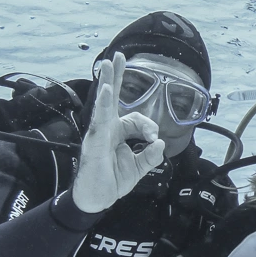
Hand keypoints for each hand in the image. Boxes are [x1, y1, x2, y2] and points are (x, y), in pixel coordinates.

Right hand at [72, 53, 165, 212]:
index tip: (154, 140)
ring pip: (103, 103)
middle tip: (118, 56)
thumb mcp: (138, 168)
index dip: (148, 126)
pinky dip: (103, 104)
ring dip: (106, 82)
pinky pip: (99, 119)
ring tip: (108, 63)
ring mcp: (99, 133)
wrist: (96, 200)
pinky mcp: (95, 142)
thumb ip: (150, 156)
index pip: (135, 118)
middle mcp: (106, 128)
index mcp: (117, 132)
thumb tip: (160, 144)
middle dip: (115, 76)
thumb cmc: (111, 181)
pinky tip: (104, 90)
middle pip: (111, 97)